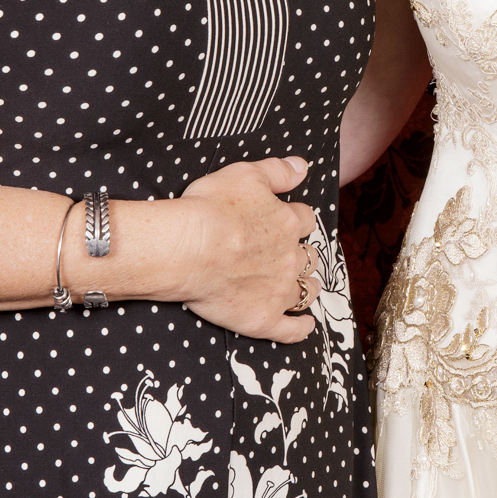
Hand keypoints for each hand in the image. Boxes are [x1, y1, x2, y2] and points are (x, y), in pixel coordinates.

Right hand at [173, 156, 320, 342]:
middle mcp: (290, 257)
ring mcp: (279, 290)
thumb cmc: (210, 209)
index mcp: (287, 223)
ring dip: (307, 287)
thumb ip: (277, 171)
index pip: (304, 219)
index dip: (297, 220)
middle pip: (309, 256)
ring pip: (306, 290)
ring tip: (305, 287)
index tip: (290, 221)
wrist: (187, 249)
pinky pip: (291, 330)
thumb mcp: (245, 175)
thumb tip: (303, 167)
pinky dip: (301, 328)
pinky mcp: (264, 318)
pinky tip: (305, 325)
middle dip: (304, 255)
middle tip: (294, 256)